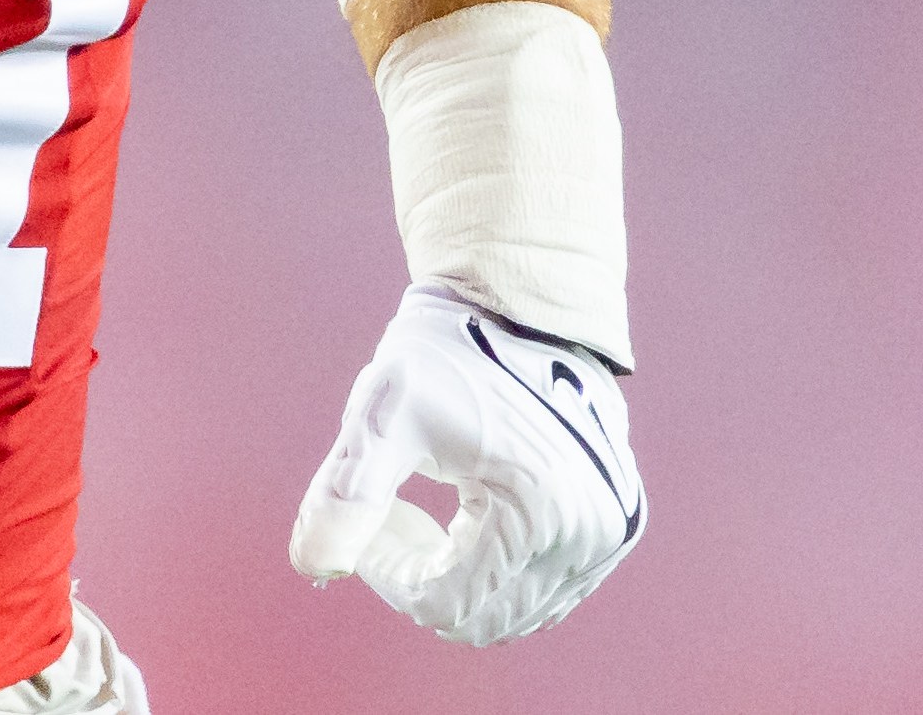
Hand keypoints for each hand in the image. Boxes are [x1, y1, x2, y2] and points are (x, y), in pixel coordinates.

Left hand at [290, 284, 644, 644]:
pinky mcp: (610, 527)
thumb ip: (348, 492)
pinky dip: (492, 568)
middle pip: (483, 618)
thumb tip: (313, 563)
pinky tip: (460, 512)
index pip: (449, 602)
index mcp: (541, 511)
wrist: (515, 303)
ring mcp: (607, 536)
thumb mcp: (387, 413)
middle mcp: (589, 536)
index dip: (391, 576)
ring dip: (456, 576)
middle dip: (420, 578)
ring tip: (420, 511)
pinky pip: (542, 587)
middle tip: (387, 518)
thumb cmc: (448, 350)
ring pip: (513, 610)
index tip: (364, 525)